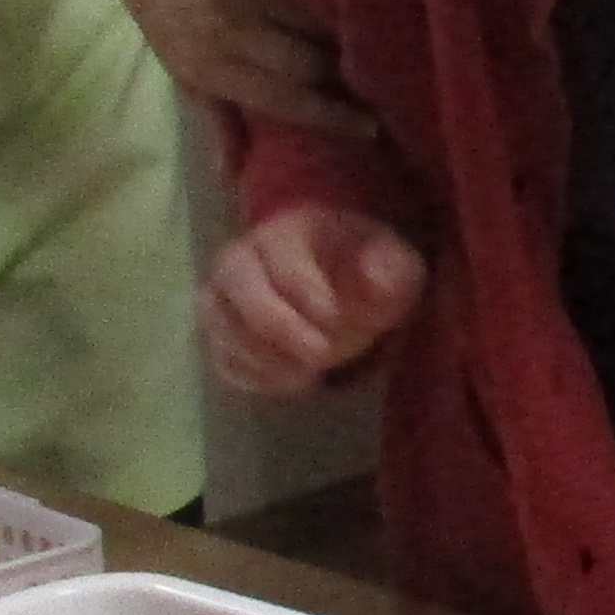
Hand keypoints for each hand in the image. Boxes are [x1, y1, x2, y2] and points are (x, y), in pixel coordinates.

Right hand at [199, 207, 425, 395]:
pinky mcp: (223, 334)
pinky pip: (222, 356)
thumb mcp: (394, 263)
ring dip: (263, 356)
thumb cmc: (365, 268)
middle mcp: (242, 258)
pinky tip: (292, 381)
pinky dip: (251, 375)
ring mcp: (224, 297)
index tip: (337, 319)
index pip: (282, 260)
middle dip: (277, 326)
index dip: (307, 292)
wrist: (341, 282)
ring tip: (309, 374)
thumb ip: (389, 270)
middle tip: (321, 356)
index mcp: (287, 233)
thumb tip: (374, 281)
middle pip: (236, 285)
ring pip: (220, 324)